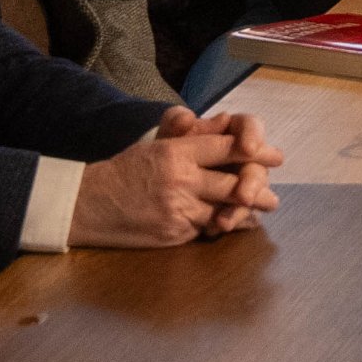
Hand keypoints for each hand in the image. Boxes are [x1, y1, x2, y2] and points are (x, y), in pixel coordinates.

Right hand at [70, 107, 282, 248]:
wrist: (87, 205)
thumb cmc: (122, 172)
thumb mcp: (154, 147)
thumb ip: (189, 138)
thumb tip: (226, 128)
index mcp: (176, 152)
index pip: (227, 148)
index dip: (256, 151)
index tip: (274, 156)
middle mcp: (181, 180)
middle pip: (234, 184)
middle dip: (258, 189)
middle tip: (273, 195)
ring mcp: (179, 209)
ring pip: (225, 210)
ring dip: (245, 212)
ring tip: (262, 210)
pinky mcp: (174, 233)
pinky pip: (206, 229)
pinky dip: (221, 227)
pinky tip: (232, 225)